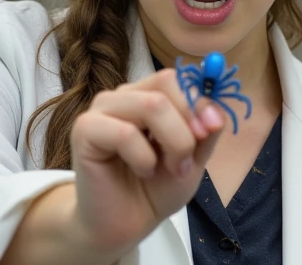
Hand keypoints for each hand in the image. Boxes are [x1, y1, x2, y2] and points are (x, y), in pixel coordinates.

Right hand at [70, 68, 225, 253]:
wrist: (126, 224)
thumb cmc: (155, 189)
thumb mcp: (193, 158)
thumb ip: (206, 131)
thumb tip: (216, 111)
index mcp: (146, 95)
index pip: (176, 78)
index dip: (199, 101)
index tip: (212, 131)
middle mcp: (123, 96)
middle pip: (166, 83)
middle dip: (188, 123)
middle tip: (188, 160)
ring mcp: (101, 110)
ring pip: (151, 105)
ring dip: (173, 142)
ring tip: (170, 169)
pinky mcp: (84, 130)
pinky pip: (125, 133)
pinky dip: (143, 157)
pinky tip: (142, 172)